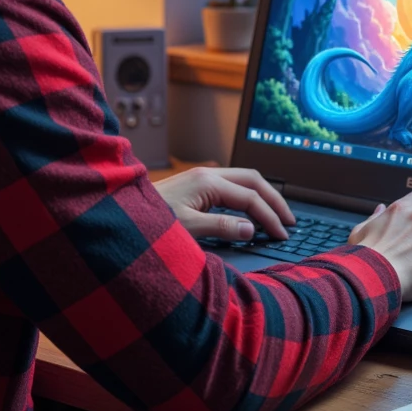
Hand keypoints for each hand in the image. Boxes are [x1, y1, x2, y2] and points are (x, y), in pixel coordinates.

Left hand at [155, 166, 295, 243]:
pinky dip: (247, 197)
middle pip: (253, 180)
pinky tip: (250, 212)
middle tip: (289, 221)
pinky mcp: (196, 186)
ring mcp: (201, 178)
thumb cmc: (150, 223)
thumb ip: (221, 228)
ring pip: (243, 180)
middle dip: (274, 199)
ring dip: (262, 196)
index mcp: (207, 183)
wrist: (122, 213)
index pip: (250, 197)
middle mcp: (207, 176)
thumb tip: (251, 229)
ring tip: (276, 215)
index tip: (281, 234)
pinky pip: (231, 186)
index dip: (269, 217)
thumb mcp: (187, 228)